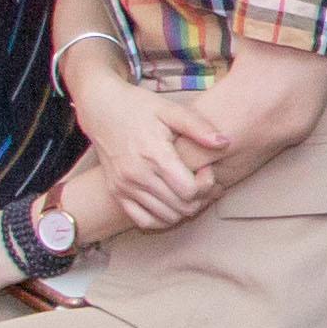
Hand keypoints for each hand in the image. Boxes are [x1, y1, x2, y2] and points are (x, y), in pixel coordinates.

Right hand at [70, 80, 218, 231]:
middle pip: (181, 207)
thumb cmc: (139, 106)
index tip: (206, 168)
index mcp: (154, 155)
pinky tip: (172, 204)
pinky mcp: (117, 192)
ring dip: (185, 210)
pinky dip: (163, 219)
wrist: (101, 108)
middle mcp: (137, 175)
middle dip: (202, 198)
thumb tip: (225, 142)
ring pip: (166, 217)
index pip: (190, 190)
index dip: (206, 183)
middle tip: (205, 182)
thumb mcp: (170, 110)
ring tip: (190, 191)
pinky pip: (144, 221)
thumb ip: (198, 126)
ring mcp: (125, 187)